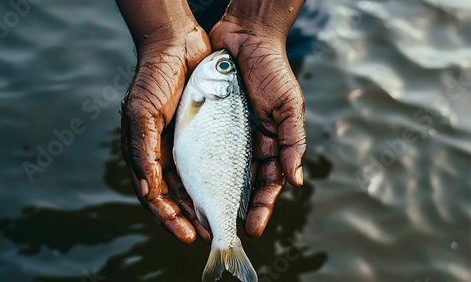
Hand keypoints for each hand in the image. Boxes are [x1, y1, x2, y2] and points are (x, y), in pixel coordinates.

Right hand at [118, 0, 211, 242]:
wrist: (175, 43)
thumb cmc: (153, 77)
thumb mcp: (142, 113)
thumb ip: (144, 151)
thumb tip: (148, 190)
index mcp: (145, 152)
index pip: (155, 195)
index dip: (170, 217)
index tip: (189, 234)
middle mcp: (164, 152)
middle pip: (176, 194)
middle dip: (190, 217)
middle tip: (210, 234)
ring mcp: (183, 143)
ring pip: (194, 182)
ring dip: (205, 202)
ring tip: (222, 220)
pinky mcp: (202, 132)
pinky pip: (210, 161)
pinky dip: (217, 178)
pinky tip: (229, 190)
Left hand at [210, 0, 306, 237]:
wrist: (244, 38)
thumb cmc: (272, 70)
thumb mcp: (288, 105)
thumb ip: (293, 141)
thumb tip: (296, 180)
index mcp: (271, 144)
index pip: (268, 184)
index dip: (262, 207)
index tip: (252, 228)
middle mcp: (249, 145)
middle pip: (242, 185)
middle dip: (235, 210)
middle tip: (223, 232)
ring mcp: (227, 137)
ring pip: (220, 174)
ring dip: (213, 197)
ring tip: (203, 220)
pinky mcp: (207, 126)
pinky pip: (201, 153)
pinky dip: (197, 172)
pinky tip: (188, 188)